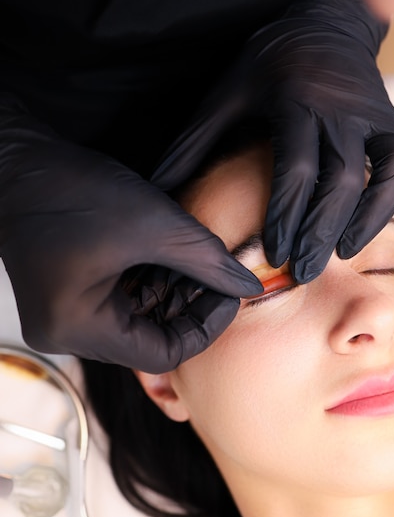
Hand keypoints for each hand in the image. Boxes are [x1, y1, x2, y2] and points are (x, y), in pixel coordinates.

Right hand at [0, 96, 260, 371]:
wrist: (13, 161)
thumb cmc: (67, 188)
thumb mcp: (151, 223)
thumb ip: (205, 259)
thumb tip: (246, 285)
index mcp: (79, 327)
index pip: (162, 355)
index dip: (205, 328)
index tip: (228, 294)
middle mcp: (65, 333)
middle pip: (149, 343)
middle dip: (189, 311)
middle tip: (215, 279)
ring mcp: (62, 318)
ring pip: (136, 325)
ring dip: (170, 299)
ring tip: (194, 267)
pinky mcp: (65, 299)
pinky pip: (117, 308)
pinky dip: (147, 290)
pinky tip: (166, 263)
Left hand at [152, 0, 393, 282]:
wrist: (323, 23)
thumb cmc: (269, 64)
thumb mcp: (225, 93)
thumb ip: (194, 143)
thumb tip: (159, 191)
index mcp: (297, 101)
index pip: (297, 167)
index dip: (286, 215)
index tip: (275, 254)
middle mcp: (343, 109)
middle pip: (343, 179)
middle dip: (323, 231)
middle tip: (304, 271)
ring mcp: (375, 114)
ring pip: (393, 168)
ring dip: (373, 215)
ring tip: (345, 250)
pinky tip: (378, 217)